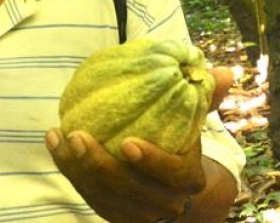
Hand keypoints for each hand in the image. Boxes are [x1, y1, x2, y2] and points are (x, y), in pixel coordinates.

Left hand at [45, 66, 233, 222]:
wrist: (170, 184)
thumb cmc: (179, 142)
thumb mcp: (193, 121)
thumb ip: (205, 98)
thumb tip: (225, 71)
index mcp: (188, 179)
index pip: (173, 175)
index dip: (153, 163)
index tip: (128, 143)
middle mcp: (164, 203)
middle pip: (131, 190)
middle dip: (101, 166)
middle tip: (78, 134)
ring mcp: (136, 213)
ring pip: (103, 195)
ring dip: (77, 168)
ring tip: (60, 136)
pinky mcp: (112, 213)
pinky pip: (87, 194)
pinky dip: (69, 170)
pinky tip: (54, 142)